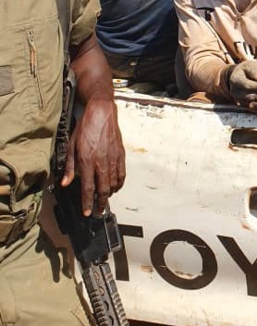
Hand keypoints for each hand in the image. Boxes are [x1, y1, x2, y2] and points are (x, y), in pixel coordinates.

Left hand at [62, 98, 125, 215]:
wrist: (102, 113)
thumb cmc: (86, 127)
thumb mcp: (72, 145)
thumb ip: (70, 166)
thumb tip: (66, 183)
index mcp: (87, 161)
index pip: (88, 188)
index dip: (87, 202)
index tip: (87, 213)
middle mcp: (101, 162)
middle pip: (103, 189)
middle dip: (100, 204)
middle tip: (97, 212)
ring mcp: (113, 159)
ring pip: (113, 183)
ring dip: (109, 195)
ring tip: (105, 201)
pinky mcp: (120, 154)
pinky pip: (121, 173)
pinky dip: (119, 183)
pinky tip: (116, 187)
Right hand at [224, 59, 256, 102]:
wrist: (240, 75)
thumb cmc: (247, 69)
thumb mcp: (251, 65)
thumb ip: (255, 71)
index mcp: (235, 80)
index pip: (247, 85)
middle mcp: (233, 91)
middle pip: (249, 96)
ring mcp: (237, 98)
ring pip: (251, 103)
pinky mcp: (241, 104)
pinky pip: (252, 106)